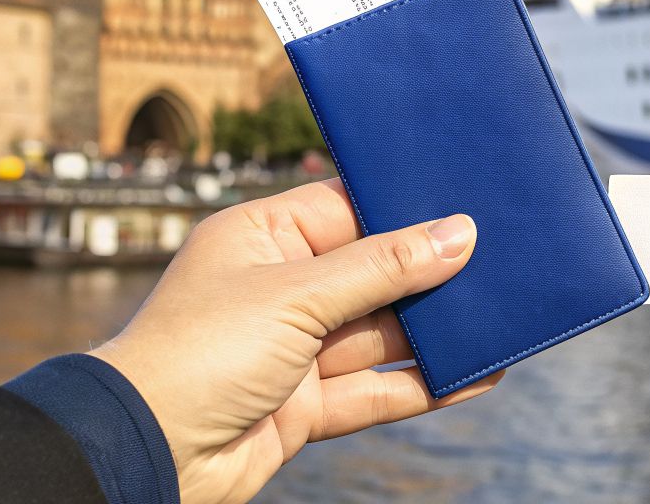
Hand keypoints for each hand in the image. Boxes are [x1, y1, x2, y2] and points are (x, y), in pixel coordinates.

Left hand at [88, 178, 500, 503]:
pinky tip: (475, 374)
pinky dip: (424, 386)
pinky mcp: (303, 406)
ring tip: (501, 314)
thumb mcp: (297, 294)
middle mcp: (278, 289)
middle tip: (502, 257)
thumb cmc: (199, 352)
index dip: (403, 207)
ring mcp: (292, 351)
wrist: (147, 452)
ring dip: (434, 331)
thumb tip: (458, 233)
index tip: (466, 198)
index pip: (346, 208)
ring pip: (379, 334)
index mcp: (261, 238)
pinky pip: (376, 391)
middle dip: (429, 272)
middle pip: (371, 273)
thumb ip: (382, 267)